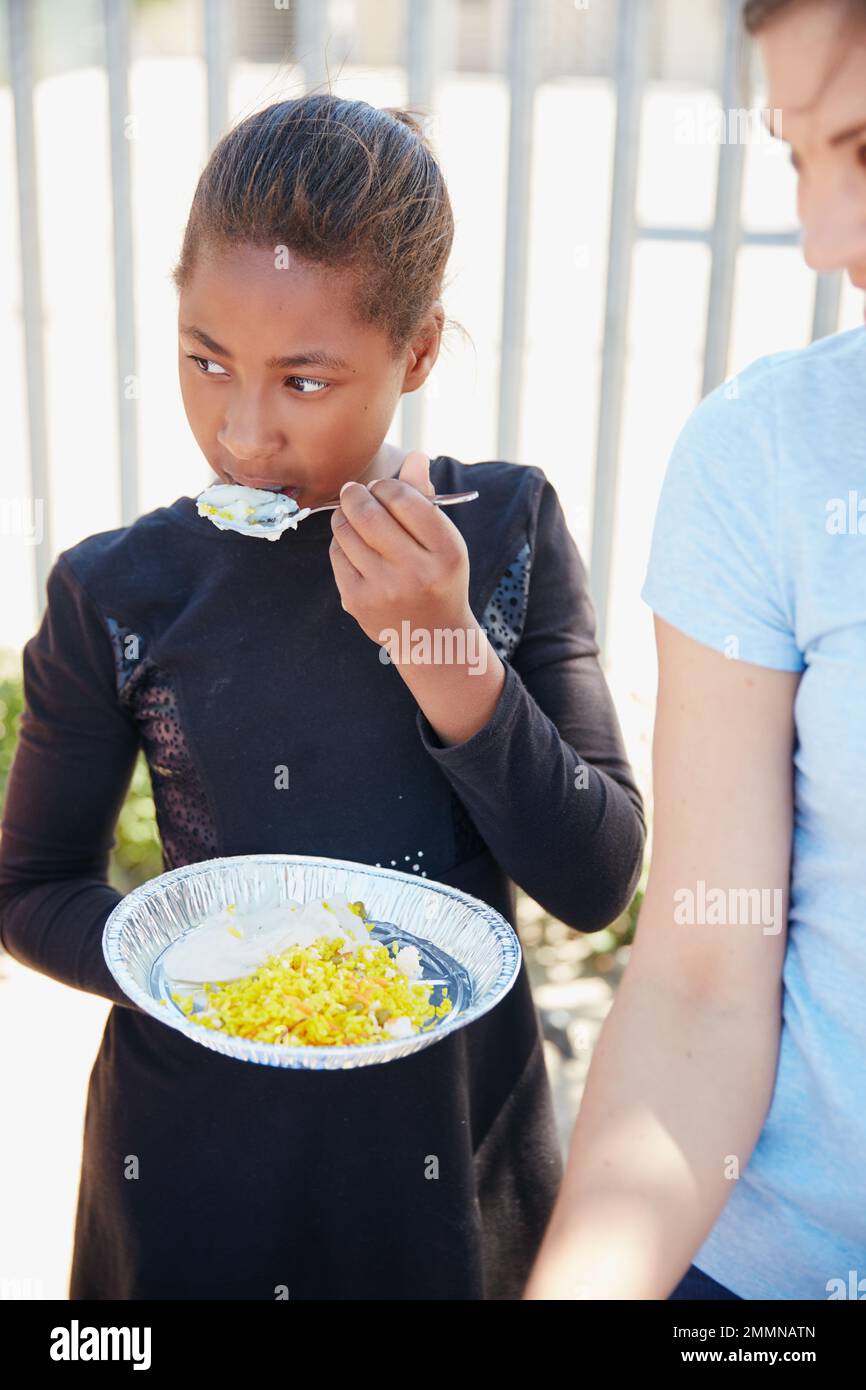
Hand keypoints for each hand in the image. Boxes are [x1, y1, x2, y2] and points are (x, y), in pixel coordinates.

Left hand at [328, 450, 472, 649]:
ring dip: (346, 515)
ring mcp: (384, 589)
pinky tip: (354, 546)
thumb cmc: (437, 576)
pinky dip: (342, 542)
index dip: (386, 485)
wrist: (432, 637)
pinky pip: (337, 553)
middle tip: (356, 492)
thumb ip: (425, 498)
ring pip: (346, 530)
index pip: (403, 498)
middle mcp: (416, 572)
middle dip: (356, 494)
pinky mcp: (357, 601)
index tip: (382, 488)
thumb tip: (415, 455)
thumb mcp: (443, 540)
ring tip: (354, 516)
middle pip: (369, 512)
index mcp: (445, 552)